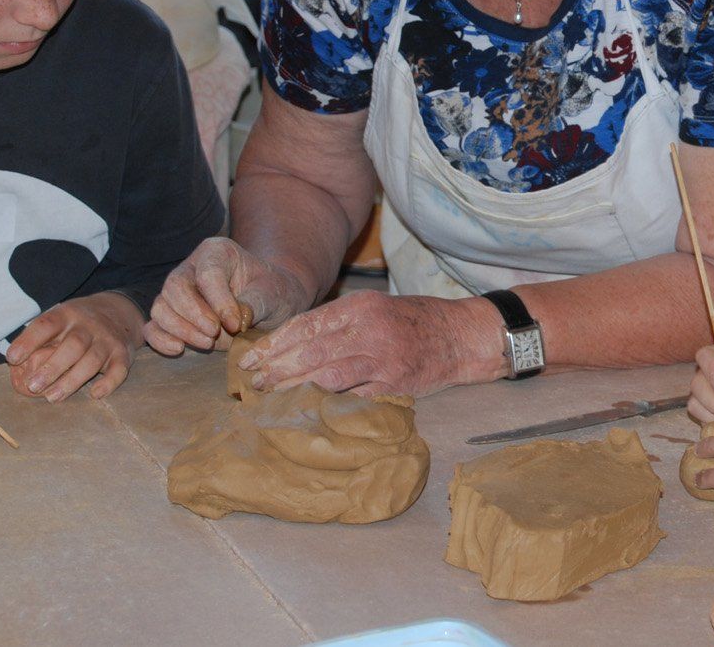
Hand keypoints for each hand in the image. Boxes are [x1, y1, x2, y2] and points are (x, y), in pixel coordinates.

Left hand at [7, 292, 143, 401]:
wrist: (119, 313)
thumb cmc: (77, 324)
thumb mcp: (59, 320)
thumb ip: (39, 337)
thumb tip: (13, 362)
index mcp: (67, 315)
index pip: (47, 324)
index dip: (29, 341)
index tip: (12, 358)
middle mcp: (89, 325)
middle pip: (73, 345)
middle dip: (53, 367)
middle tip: (33, 386)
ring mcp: (108, 340)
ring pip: (92, 360)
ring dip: (72, 380)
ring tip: (52, 397)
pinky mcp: (123, 354)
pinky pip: (119, 370)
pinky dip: (109, 383)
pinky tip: (95, 394)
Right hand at [144, 236, 305, 354]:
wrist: (269, 305)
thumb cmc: (271, 293)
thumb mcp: (273, 293)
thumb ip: (256, 302)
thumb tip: (235, 318)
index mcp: (217, 252)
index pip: (208, 274)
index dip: (219, 301)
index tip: (235, 324)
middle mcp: (192, 268)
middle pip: (175, 286)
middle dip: (194, 314)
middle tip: (215, 333)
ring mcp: (177, 292)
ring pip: (161, 306)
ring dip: (180, 329)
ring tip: (208, 343)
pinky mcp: (171, 316)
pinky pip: (152, 326)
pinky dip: (160, 339)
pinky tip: (179, 349)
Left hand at [240, 291, 497, 396]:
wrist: (462, 336)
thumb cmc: (414, 321)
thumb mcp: (376, 308)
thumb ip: (340, 323)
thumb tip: (293, 343)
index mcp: (360, 306)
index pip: (306, 325)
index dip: (275, 344)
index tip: (251, 359)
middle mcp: (368, 328)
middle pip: (310, 350)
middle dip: (276, 368)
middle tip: (252, 382)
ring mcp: (382, 357)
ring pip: (327, 374)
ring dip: (294, 387)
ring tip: (271, 396)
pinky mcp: (394, 383)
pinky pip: (353, 395)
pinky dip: (327, 402)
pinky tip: (306, 409)